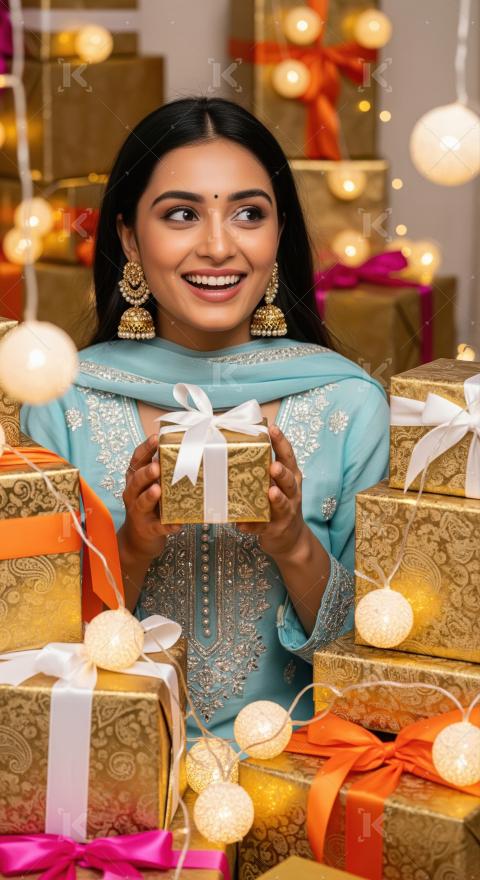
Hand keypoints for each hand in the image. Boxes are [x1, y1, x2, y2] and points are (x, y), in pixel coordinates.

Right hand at [119, 434, 181, 562]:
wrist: (138, 539)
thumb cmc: (149, 505)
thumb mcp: (150, 486)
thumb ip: (161, 471)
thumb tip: (185, 449)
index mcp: (135, 479)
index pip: (137, 461)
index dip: (145, 449)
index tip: (155, 439)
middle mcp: (133, 494)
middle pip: (136, 481)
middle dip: (146, 473)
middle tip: (156, 466)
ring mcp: (139, 512)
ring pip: (142, 503)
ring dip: (149, 496)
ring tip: (158, 490)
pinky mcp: (148, 529)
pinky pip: (158, 527)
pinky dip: (167, 525)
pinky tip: (177, 524)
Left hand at [236, 425, 307, 559]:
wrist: (291, 539)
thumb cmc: (280, 504)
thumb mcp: (278, 484)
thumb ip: (265, 468)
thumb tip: (241, 445)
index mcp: (291, 478)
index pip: (288, 457)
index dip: (281, 442)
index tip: (273, 428)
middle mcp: (292, 494)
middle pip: (290, 481)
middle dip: (283, 473)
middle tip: (274, 466)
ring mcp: (285, 513)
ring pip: (283, 504)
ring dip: (277, 498)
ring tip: (271, 492)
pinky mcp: (275, 529)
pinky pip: (263, 527)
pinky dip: (253, 526)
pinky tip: (242, 524)